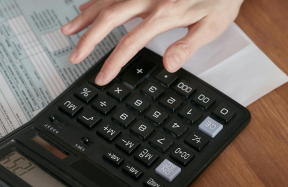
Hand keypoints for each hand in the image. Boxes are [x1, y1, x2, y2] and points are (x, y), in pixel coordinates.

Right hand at [61, 0, 243, 85]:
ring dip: (85, 16)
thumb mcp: (212, 26)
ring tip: (67, 32)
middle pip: (109, 19)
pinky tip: (85, 6)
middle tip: (74, 57)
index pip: (130, 42)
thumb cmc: (220, 0)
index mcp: (164, 13)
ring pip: (106, 1)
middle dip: (88, 40)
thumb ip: (187, 45)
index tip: (102, 78)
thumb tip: (168, 65)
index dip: (113, 62)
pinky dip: (96, 0)